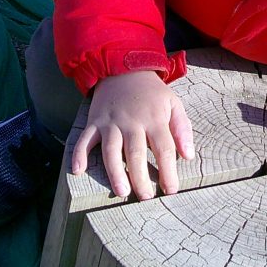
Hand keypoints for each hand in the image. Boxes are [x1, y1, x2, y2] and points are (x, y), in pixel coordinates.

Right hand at [70, 70, 194, 199]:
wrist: (123, 69)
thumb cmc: (151, 93)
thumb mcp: (173, 104)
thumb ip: (182, 129)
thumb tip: (188, 156)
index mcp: (154, 118)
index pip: (163, 149)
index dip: (168, 171)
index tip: (171, 190)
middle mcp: (131, 121)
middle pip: (136, 153)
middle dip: (141, 177)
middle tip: (146, 198)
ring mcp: (110, 122)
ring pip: (111, 150)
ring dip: (115, 172)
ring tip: (121, 192)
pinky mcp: (94, 121)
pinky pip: (84, 139)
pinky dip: (78, 154)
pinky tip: (78, 171)